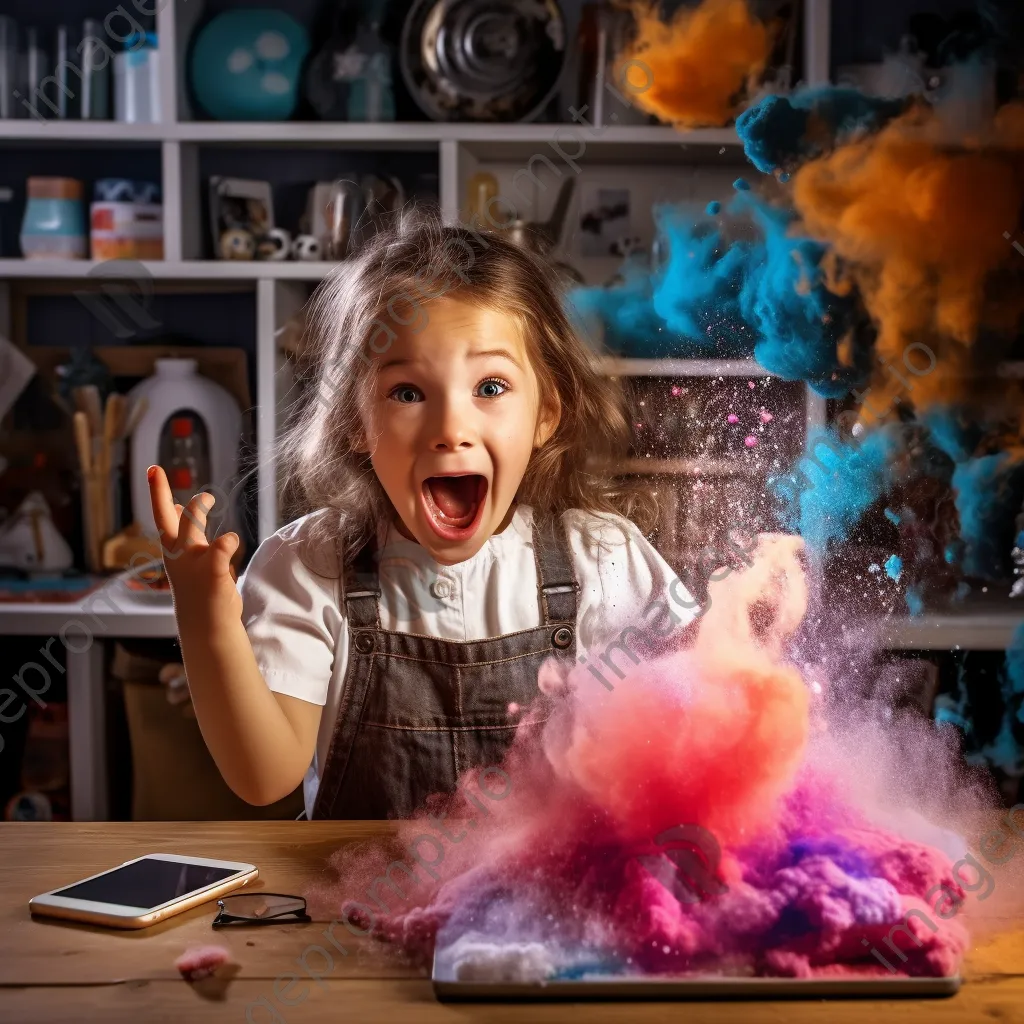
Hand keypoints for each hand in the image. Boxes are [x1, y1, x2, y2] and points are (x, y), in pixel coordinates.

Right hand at [148, 465, 240, 625]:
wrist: (207, 628)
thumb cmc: (201, 593)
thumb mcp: (191, 562)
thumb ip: (189, 537)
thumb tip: (185, 511)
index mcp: (174, 552)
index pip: (163, 518)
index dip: (159, 493)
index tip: (154, 470)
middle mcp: (178, 555)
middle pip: (165, 519)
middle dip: (158, 493)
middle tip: (156, 471)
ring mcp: (193, 562)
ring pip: (190, 525)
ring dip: (196, 508)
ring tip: (206, 498)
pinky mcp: (212, 571)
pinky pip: (221, 546)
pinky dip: (227, 541)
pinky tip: (229, 541)